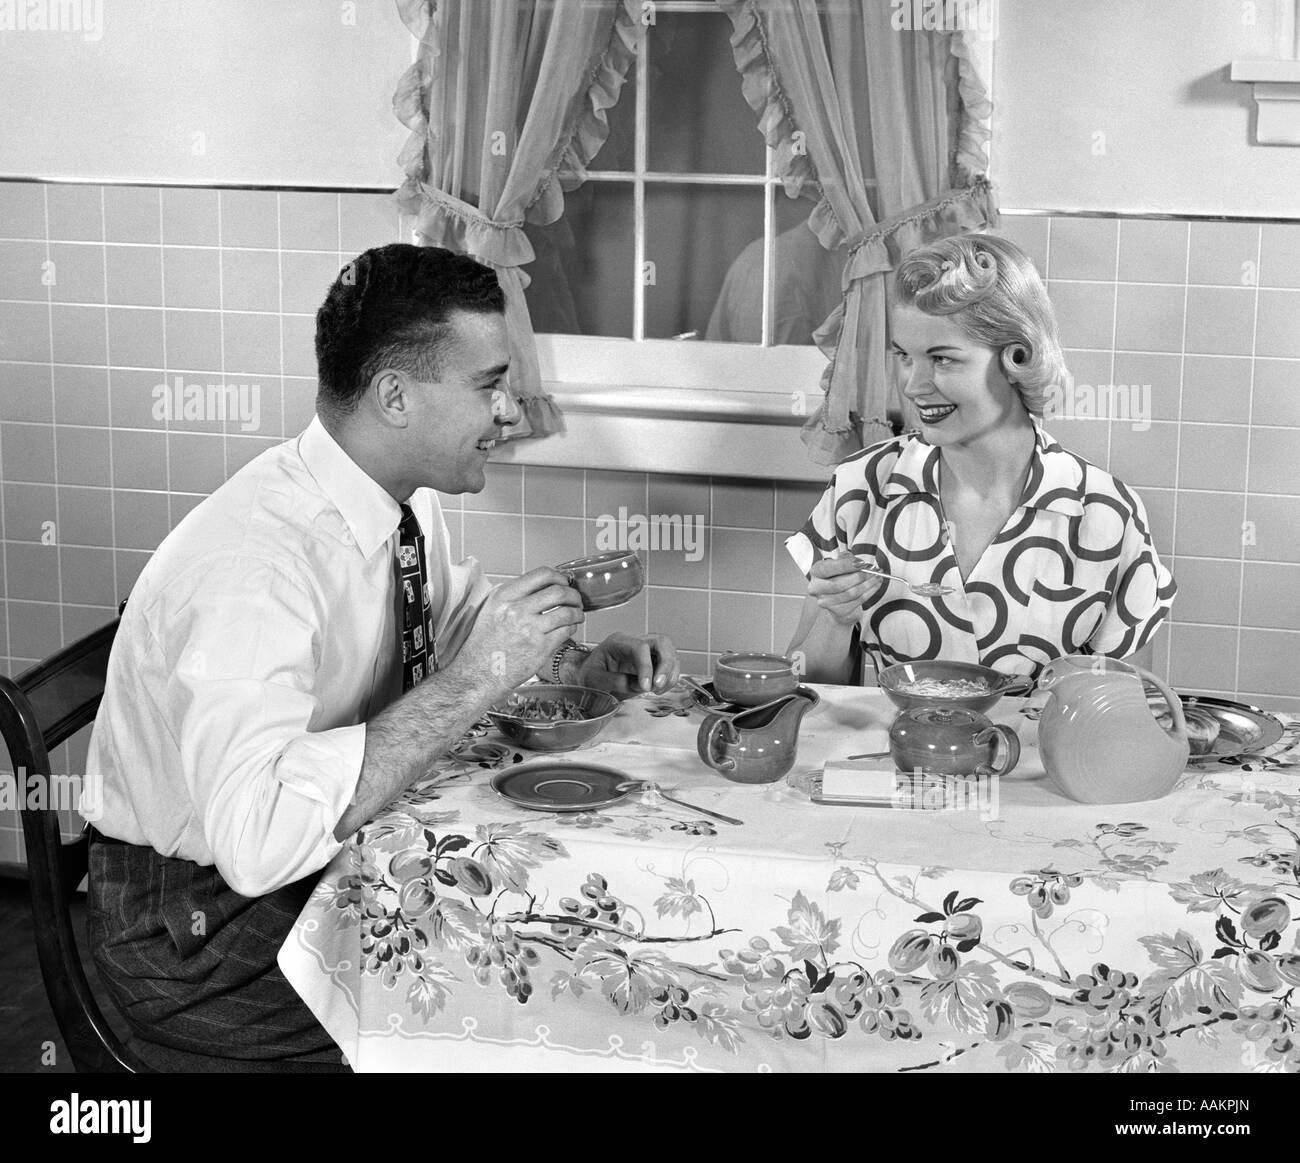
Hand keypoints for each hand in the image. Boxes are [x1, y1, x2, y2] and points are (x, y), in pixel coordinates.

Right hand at [452, 568, 583, 695]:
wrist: (477, 673)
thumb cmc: (484, 644)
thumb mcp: (491, 609)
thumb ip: (513, 595)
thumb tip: (541, 586)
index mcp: (504, 596)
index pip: (542, 574)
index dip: (560, 577)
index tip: (564, 582)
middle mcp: (516, 609)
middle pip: (559, 591)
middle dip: (573, 594)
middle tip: (576, 600)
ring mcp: (529, 629)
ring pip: (566, 611)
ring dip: (577, 612)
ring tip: (577, 615)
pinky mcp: (540, 648)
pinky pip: (566, 630)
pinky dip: (572, 627)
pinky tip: (569, 629)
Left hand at [573, 632, 679, 697]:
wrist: (588, 677)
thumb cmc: (589, 675)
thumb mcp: (594, 679)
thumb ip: (616, 681)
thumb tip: (637, 684)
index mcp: (618, 641)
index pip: (640, 647)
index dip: (646, 666)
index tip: (645, 687)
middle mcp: (635, 641)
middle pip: (662, 641)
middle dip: (666, 664)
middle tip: (658, 685)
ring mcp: (646, 650)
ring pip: (670, 651)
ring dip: (670, 672)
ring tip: (657, 689)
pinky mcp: (652, 660)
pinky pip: (670, 664)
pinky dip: (670, 677)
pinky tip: (659, 689)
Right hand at [808, 550, 884, 625]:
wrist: (838, 601)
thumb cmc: (839, 578)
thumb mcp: (841, 565)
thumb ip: (847, 560)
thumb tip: (860, 563)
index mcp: (816, 572)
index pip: (827, 569)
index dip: (844, 566)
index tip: (860, 563)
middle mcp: (816, 588)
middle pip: (838, 584)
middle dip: (859, 577)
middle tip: (873, 571)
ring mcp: (826, 602)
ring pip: (851, 593)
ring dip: (868, 584)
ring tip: (878, 577)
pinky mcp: (838, 611)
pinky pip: (858, 600)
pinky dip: (870, 592)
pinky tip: (876, 585)